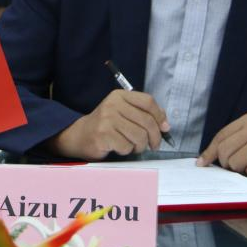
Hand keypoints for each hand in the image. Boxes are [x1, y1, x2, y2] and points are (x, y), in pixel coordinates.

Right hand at [49, 89, 169, 159]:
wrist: (80, 135)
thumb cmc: (106, 125)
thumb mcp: (123, 112)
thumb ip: (143, 114)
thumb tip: (165, 125)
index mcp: (119, 95)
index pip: (148, 101)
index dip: (160, 116)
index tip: (164, 128)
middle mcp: (113, 104)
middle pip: (146, 121)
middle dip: (154, 137)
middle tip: (153, 145)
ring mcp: (107, 119)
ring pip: (139, 136)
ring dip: (140, 146)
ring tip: (133, 146)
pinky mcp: (103, 135)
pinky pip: (127, 146)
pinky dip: (127, 151)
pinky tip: (119, 147)